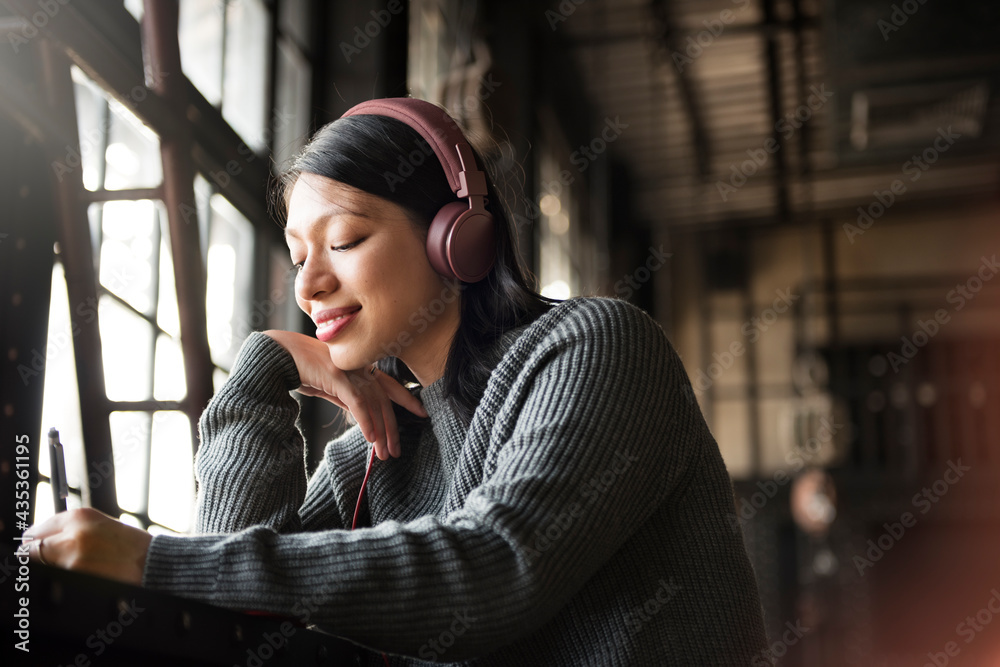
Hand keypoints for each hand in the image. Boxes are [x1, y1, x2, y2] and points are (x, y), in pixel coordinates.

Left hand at [23, 508, 151, 584]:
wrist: (152, 563)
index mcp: (79, 516)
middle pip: (28, 548)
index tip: (38, 547)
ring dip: (48, 567)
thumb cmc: (130, 546)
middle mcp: (72, 532)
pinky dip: (59, 578)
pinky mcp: (74, 574)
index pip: (37, 529)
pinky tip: (78, 575)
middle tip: (48, 561)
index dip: (37, 540)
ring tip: (70, 568)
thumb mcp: (100, 526)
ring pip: (39, 565)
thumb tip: (42, 540)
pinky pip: (54, 576)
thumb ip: (71, 529)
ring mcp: (70, 555)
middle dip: (35, 556)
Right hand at [263, 330, 427, 459]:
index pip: (390, 385)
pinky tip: (372, 438)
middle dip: (392, 428)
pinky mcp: (338, 377)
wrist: (277, 354)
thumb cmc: (301, 368)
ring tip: (385, 454)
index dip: (407, 399)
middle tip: (397, 451)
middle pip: (384, 400)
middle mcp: (359, 367)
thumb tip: (360, 415)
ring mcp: (350, 370)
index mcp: (359, 367)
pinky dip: (367, 422)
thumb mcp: (328, 385)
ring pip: (374, 405)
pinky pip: (358, 403)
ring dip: (381, 432)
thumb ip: (345, 396)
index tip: (422, 412)